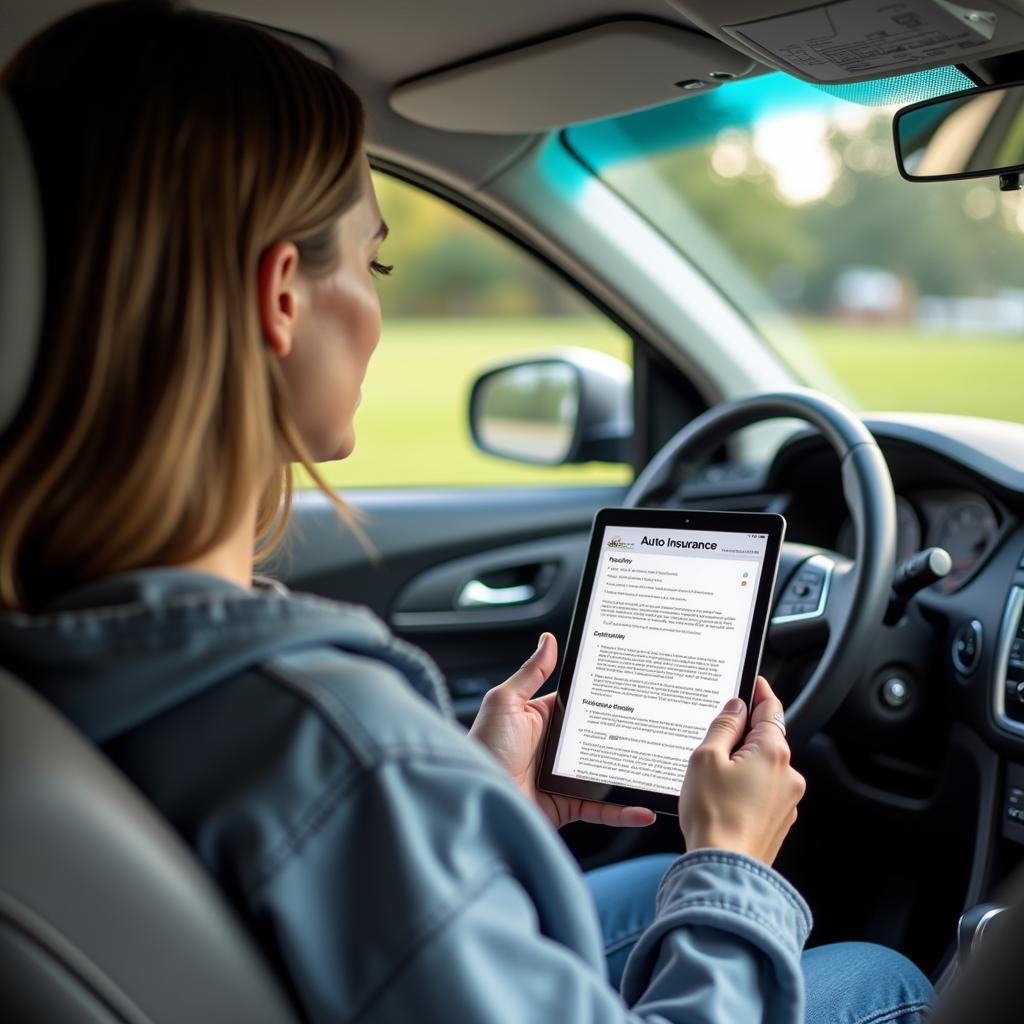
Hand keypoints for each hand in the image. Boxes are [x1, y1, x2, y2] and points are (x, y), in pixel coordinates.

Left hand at [469, 633, 656, 830]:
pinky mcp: (568, 804)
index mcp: (544, 718)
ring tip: (660, 765)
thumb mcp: (505, 702)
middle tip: (660, 725)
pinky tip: (646, 811)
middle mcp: (557, 748)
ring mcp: (564, 777)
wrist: (477, 796)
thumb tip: (548, 640)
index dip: (605, 697)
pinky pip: (601, 809)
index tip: (635, 686)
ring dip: (632, 772)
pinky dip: (625, 812)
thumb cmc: (483, 747)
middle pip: (600, 737)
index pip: (582, 705)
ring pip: (606, 773)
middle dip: (628, 733)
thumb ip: (530, 672)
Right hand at [678, 677, 804, 864]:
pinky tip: (721, 802)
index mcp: (773, 753)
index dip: (761, 693)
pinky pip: (762, 793)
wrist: (723, 870)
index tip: (756, 682)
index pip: (771, 710)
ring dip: (742, 767)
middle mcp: (788, 776)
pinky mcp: (779, 823)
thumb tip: (735, 709)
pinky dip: (745, 790)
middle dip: (741, 737)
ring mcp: (787, 802)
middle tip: (711, 744)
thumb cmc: (713, 816)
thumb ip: (722, 728)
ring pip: (762, 769)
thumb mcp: (705, 759)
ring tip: (710, 782)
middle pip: (765, 741)